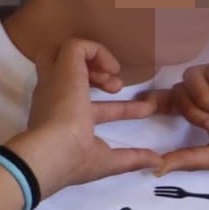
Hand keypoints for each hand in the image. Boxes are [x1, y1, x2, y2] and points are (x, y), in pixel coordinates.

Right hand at [9, 40, 170, 197]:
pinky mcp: (62, 66)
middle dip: (95, 73)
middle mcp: (56, 97)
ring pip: (63, 54)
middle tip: (116, 90)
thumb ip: (132, 158)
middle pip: (66, 71)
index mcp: (64, 119)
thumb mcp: (107, 160)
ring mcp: (56, 80)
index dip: (125, 108)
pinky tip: (110, 70)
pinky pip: (76, 45)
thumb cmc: (72, 159)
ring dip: (95, 62)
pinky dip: (96, 51)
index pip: (96, 107)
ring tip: (113, 82)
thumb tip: (158, 163)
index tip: (148, 109)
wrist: (51, 151)